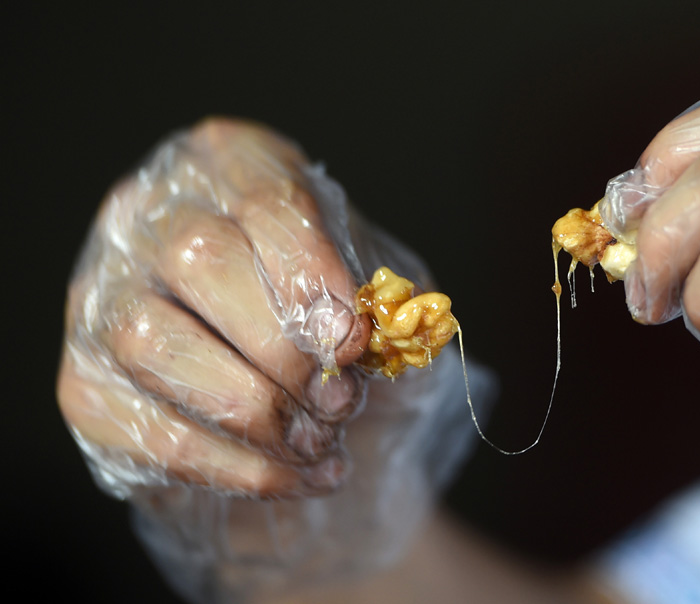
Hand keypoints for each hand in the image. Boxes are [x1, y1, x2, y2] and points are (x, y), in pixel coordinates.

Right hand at [57, 119, 494, 598]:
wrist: (268, 370)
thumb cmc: (319, 305)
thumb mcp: (361, 278)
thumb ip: (370, 294)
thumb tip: (372, 336)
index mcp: (227, 163)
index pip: (263, 200)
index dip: (313, 274)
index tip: (352, 341)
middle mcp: (146, 215)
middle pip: (200, 260)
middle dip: (284, 348)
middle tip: (340, 400)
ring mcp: (100, 297)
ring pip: (156, 345)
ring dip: (258, 411)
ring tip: (319, 441)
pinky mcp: (85, 383)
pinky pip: (154, 433)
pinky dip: (241, 468)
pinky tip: (297, 475)